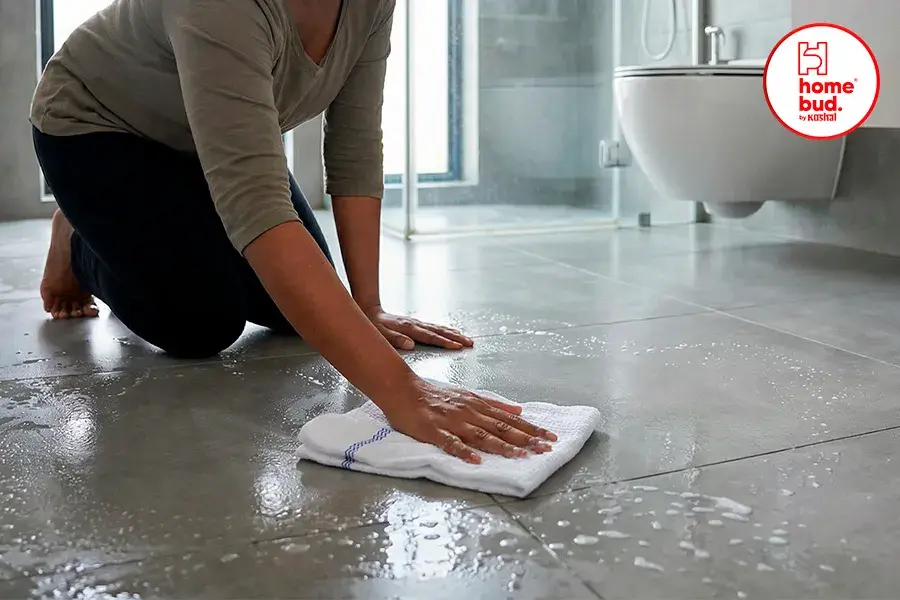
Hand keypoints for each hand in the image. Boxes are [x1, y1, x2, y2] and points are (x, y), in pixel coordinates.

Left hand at [365, 307, 473, 350]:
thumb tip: (411, 345)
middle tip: (469, 343)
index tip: (457, 347)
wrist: (369, 310)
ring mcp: (417, 323)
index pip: (430, 337)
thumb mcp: (380, 334)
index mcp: (409, 328)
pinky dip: (446, 329)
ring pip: (439, 328)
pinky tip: (452, 332)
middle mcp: (415, 324)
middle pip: (439, 331)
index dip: (445, 342)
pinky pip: (435, 327)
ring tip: (467, 339)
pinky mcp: (416, 323)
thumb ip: (395, 339)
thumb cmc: (373, 325)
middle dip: (455, 338)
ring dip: (453, 334)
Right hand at [379, 377, 557, 463]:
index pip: (510, 419)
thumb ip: (494, 404)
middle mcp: (469, 412)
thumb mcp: (469, 395)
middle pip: (501, 427)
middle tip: (546, 449)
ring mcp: (452, 422)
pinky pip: (450, 443)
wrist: (403, 390)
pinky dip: (464, 452)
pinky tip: (476, 461)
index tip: (551, 438)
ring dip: (502, 446)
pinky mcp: (434, 431)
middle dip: (525, 439)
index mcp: (478, 405)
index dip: (531, 429)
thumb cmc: (436, 396)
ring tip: (520, 455)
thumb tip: (519, 409)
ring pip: (481, 435)